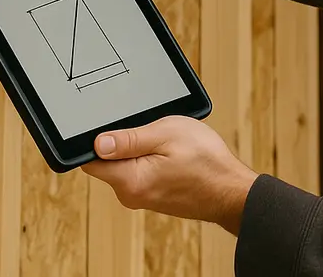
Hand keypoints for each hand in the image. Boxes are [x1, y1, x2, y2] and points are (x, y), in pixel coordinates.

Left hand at [81, 116, 258, 234]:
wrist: (232, 191)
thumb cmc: (207, 162)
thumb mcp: (167, 134)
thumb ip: (129, 139)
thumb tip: (97, 142)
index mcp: (129, 180)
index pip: (90, 160)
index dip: (94, 138)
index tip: (113, 125)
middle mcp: (130, 194)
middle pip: (107, 161)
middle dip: (123, 141)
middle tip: (151, 130)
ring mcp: (142, 197)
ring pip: (126, 165)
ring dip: (140, 149)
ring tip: (167, 143)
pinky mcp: (153, 195)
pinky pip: (140, 171)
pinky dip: (151, 159)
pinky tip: (172, 154)